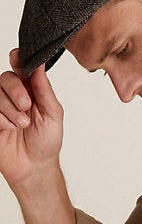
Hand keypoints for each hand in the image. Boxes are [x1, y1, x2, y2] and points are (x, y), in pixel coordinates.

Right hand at [0, 49, 63, 185]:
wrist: (34, 167)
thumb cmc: (47, 140)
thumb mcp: (53, 114)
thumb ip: (44, 89)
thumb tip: (40, 66)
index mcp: (31, 90)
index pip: (22, 68)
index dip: (18, 59)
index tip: (17, 56)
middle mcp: (14, 96)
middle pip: (5, 78)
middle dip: (16, 91)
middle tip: (27, 106)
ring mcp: (0, 108)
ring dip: (9, 110)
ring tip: (21, 125)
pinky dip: (0, 119)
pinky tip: (9, 129)